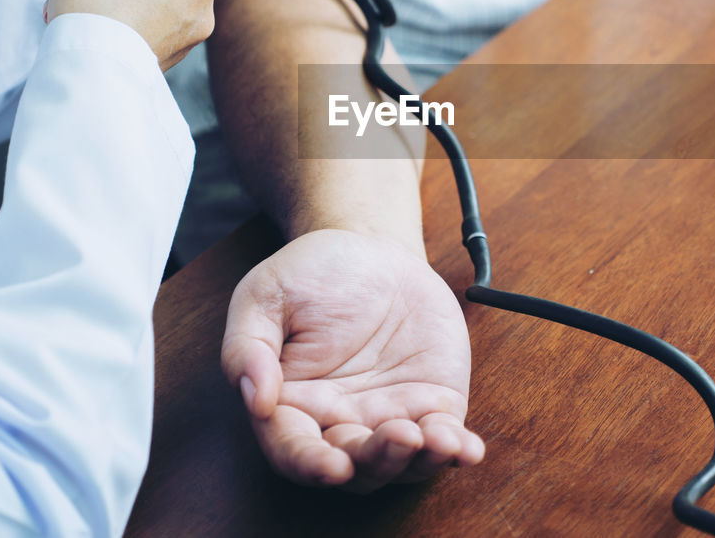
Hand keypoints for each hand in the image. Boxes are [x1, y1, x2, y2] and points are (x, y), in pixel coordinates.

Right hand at [221, 229, 484, 491]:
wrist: (371, 248)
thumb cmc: (311, 273)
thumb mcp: (265, 295)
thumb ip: (248, 346)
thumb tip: (255, 399)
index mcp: (292, 404)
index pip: (294, 450)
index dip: (311, 464)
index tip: (333, 465)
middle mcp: (340, 421)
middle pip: (354, 466)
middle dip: (376, 461)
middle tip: (397, 436)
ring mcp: (389, 415)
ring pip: (401, 462)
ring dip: (420, 461)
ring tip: (436, 439)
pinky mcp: (432, 401)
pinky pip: (444, 435)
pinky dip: (456, 449)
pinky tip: (466, 447)